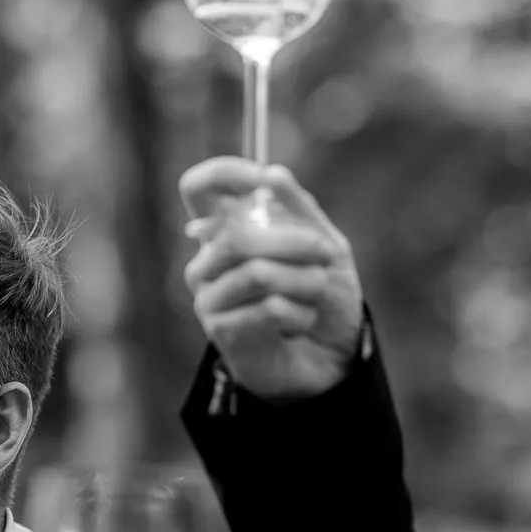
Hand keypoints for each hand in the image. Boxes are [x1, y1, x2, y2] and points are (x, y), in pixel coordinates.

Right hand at [178, 158, 364, 402]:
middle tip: (324, 253)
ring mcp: (209, 297)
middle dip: (292, 241)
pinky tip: (301, 323)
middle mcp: (208, 262)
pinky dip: (300, 312)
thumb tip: (273, 173)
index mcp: (226, 231)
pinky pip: (268, 307)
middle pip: (234, 235)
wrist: (332, 359)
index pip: (198, 189)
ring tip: (317, 293)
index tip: (261, 178)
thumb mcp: (325, 245)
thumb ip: (299, 211)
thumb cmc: (323, 300)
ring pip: (256, 273)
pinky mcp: (221, 332)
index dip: (225, 173)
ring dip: (304, 281)